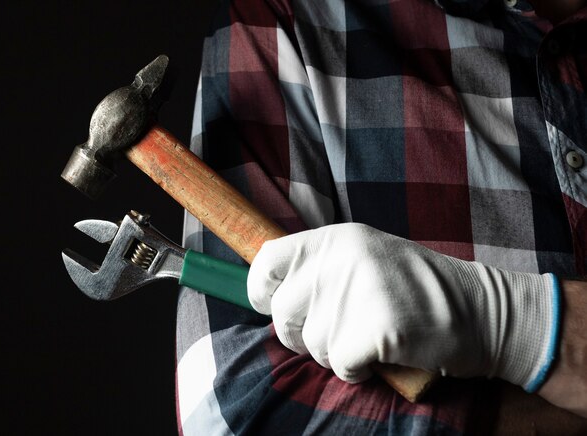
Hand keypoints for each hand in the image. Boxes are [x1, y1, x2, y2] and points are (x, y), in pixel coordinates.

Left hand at [247, 223, 558, 391]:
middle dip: (304, 335)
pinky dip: (358, 371)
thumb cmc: (418, 291)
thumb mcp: (365, 259)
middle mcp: (340, 259)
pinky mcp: (376, 329)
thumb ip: (321, 270)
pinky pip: (339, 366)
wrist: (484, 311)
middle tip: (342, 332)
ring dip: (337, 353)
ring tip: (372, 336)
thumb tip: (271, 297)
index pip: (266, 262)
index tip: (273, 306)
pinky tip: (383, 354)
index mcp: (334, 239)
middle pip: (282, 314)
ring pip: (311, 345)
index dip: (261, 291)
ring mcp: (358, 292)